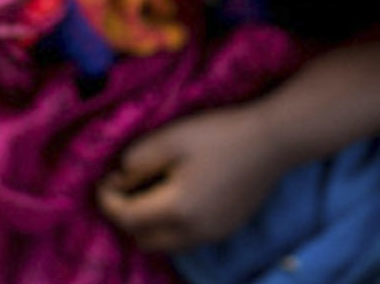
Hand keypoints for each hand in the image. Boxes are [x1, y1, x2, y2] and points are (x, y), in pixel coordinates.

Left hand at [95, 105, 290, 251]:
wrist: (274, 141)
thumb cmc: (220, 134)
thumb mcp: (170, 138)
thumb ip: (137, 161)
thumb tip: (120, 179)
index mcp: (177, 209)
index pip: (127, 218)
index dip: (108, 200)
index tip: (105, 180)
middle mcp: (194, 232)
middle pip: (143, 239)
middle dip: (126, 216)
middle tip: (124, 186)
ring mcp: (213, 235)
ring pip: (165, 244)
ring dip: (149, 224)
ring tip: (149, 191)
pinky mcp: (226, 230)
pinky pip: (186, 239)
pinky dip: (171, 226)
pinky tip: (176, 195)